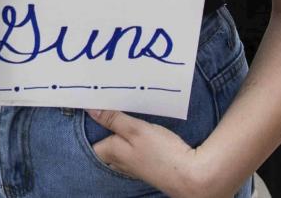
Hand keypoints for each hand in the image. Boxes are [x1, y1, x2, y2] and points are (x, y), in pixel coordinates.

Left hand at [86, 110, 217, 197]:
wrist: (190, 174)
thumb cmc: (161, 152)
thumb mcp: (135, 129)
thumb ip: (113, 119)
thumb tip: (90, 109)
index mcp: (111, 152)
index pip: (91, 140)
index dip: (91, 124)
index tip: (93, 107)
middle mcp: (118, 162)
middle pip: (104, 144)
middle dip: (105, 128)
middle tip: (109, 108)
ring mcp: (132, 166)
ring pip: (119, 148)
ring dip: (120, 134)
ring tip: (125, 115)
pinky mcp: (146, 166)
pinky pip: (132, 152)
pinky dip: (133, 141)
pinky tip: (141, 132)